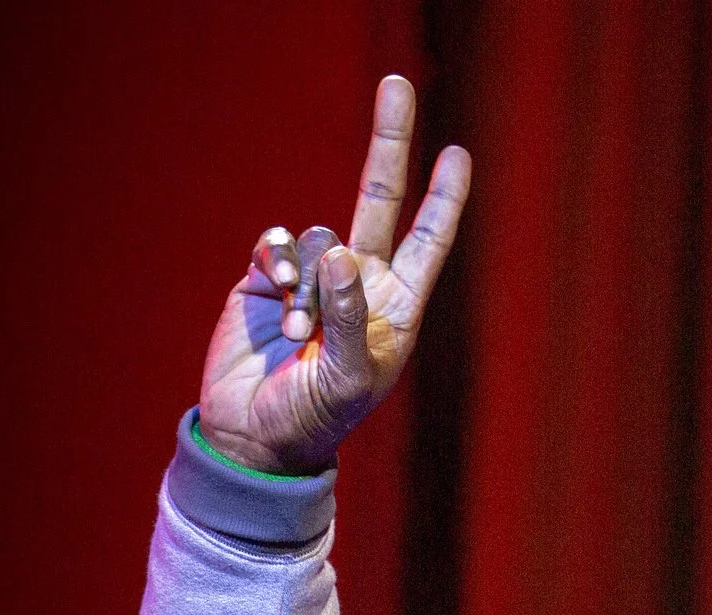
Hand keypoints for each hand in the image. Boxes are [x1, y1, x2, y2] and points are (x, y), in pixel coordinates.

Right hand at [197, 76, 470, 475]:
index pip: (428, 242)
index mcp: (397, 308)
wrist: (253, 435)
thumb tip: (339, 251)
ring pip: (319, 237)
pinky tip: (274, 305)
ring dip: (307, 284)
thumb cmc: (315, 418)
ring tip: (297, 335)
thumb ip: (349, 315)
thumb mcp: (346, 378)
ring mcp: (315, 277)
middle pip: (379, 198)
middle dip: (390, 143)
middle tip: (397, 84)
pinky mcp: (266, 277)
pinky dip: (277, 268)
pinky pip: (278, 244)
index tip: (458, 155)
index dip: (443, 199)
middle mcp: (360, 283)